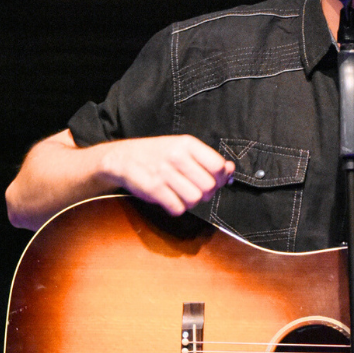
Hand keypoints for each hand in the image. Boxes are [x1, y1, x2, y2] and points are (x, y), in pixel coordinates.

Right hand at [104, 135, 235, 215]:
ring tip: (181, 194)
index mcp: (187, 144)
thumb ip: (208, 160)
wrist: (122, 158)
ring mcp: (163, 172)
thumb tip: (231, 171)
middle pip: (209, 186)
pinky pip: (178, 208)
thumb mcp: (184, 150)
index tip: (212, 180)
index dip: (220, 178)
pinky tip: (170, 199)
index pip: (218, 166)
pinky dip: (176, 208)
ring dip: (191, 202)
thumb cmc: (158, 155)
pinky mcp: (153, 188)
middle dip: (206, 193)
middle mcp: (176, 156)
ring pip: (195, 199)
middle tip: (195, 189)